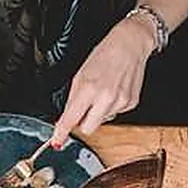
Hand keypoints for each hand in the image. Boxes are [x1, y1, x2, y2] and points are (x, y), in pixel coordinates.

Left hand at [52, 17, 155, 144]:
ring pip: (102, 122)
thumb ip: (73, 99)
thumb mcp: (81, 74)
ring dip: (98, 112)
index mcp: (89, 88)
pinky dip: (111, 106)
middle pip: (88, 129)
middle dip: (83, 122)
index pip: (72, 118)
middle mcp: (106, 98)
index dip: (62, 132)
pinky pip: (115, 114)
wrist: (130, 45)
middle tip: (84, 108)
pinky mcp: (131, 104)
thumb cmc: (105, 55)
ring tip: (103, 91)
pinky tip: (114, 91)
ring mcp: (121, 102)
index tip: (57, 141)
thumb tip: (67, 118)